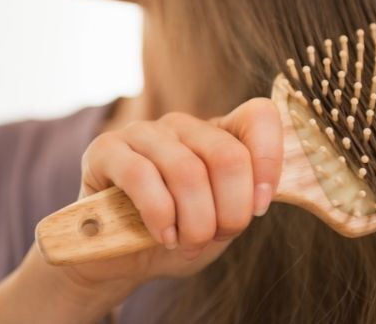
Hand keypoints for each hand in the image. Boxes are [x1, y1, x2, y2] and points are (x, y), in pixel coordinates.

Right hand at [50, 97, 283, 292]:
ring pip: (187, 171)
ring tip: (187, 244)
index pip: (259, 116)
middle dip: (230, 212)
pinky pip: (141, 176)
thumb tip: (258, 197)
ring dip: (195, 222)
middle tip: (214, 238)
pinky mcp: (106, 149)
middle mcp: (184, 125)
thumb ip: (244, 202)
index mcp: (218, 134)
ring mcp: (143, 132)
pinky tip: (162, 236)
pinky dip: (159, 215)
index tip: (258, 207)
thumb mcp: (221, 223)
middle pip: (228, 156)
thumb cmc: (177, 236)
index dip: (269, 162)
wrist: (121, 260)